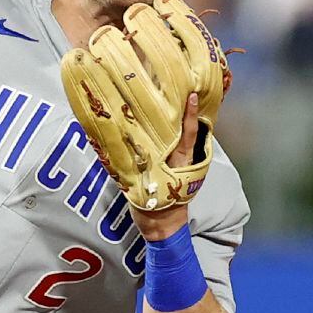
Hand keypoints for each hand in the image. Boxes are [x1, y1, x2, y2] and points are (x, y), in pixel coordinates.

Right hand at [127, 94, 201, 241]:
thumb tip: (120, 144)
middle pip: (185, 130)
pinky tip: (157, 123)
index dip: (189, 115)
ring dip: (176, 120)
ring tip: (168, 98)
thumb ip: (134, 165)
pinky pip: (173, 146)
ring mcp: (180, 163)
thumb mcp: (143, 186)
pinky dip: (169, 133)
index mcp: (179, 160)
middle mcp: (181, 158)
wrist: (162, 226)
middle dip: (183, 110)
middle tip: (178, 87)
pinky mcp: (174, 168)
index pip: (187, 134)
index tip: (191, 95)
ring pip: (179, 137)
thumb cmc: (154, 208)